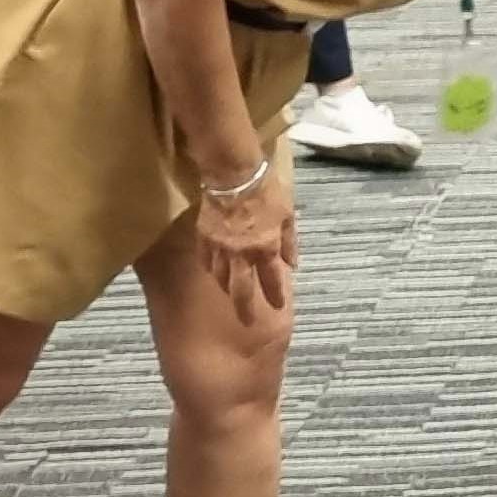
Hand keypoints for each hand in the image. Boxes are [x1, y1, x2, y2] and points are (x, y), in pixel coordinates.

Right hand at [194, 170, 298, 324]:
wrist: (234, 175)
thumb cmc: (267, 192)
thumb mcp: (287, 215)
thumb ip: (289, 242)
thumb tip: (292, 264)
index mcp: (265, 249)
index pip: (272, 280)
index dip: (275, 296)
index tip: (278, 307)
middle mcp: (242, 254)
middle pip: (241, 290)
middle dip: (245, 308)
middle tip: (247, 321)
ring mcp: (219, 247)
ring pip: (220, 277)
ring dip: (227, 288)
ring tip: (230, 294)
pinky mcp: (204, 237)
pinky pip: (205, 259)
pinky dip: (209, 268)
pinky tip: (211, 271)